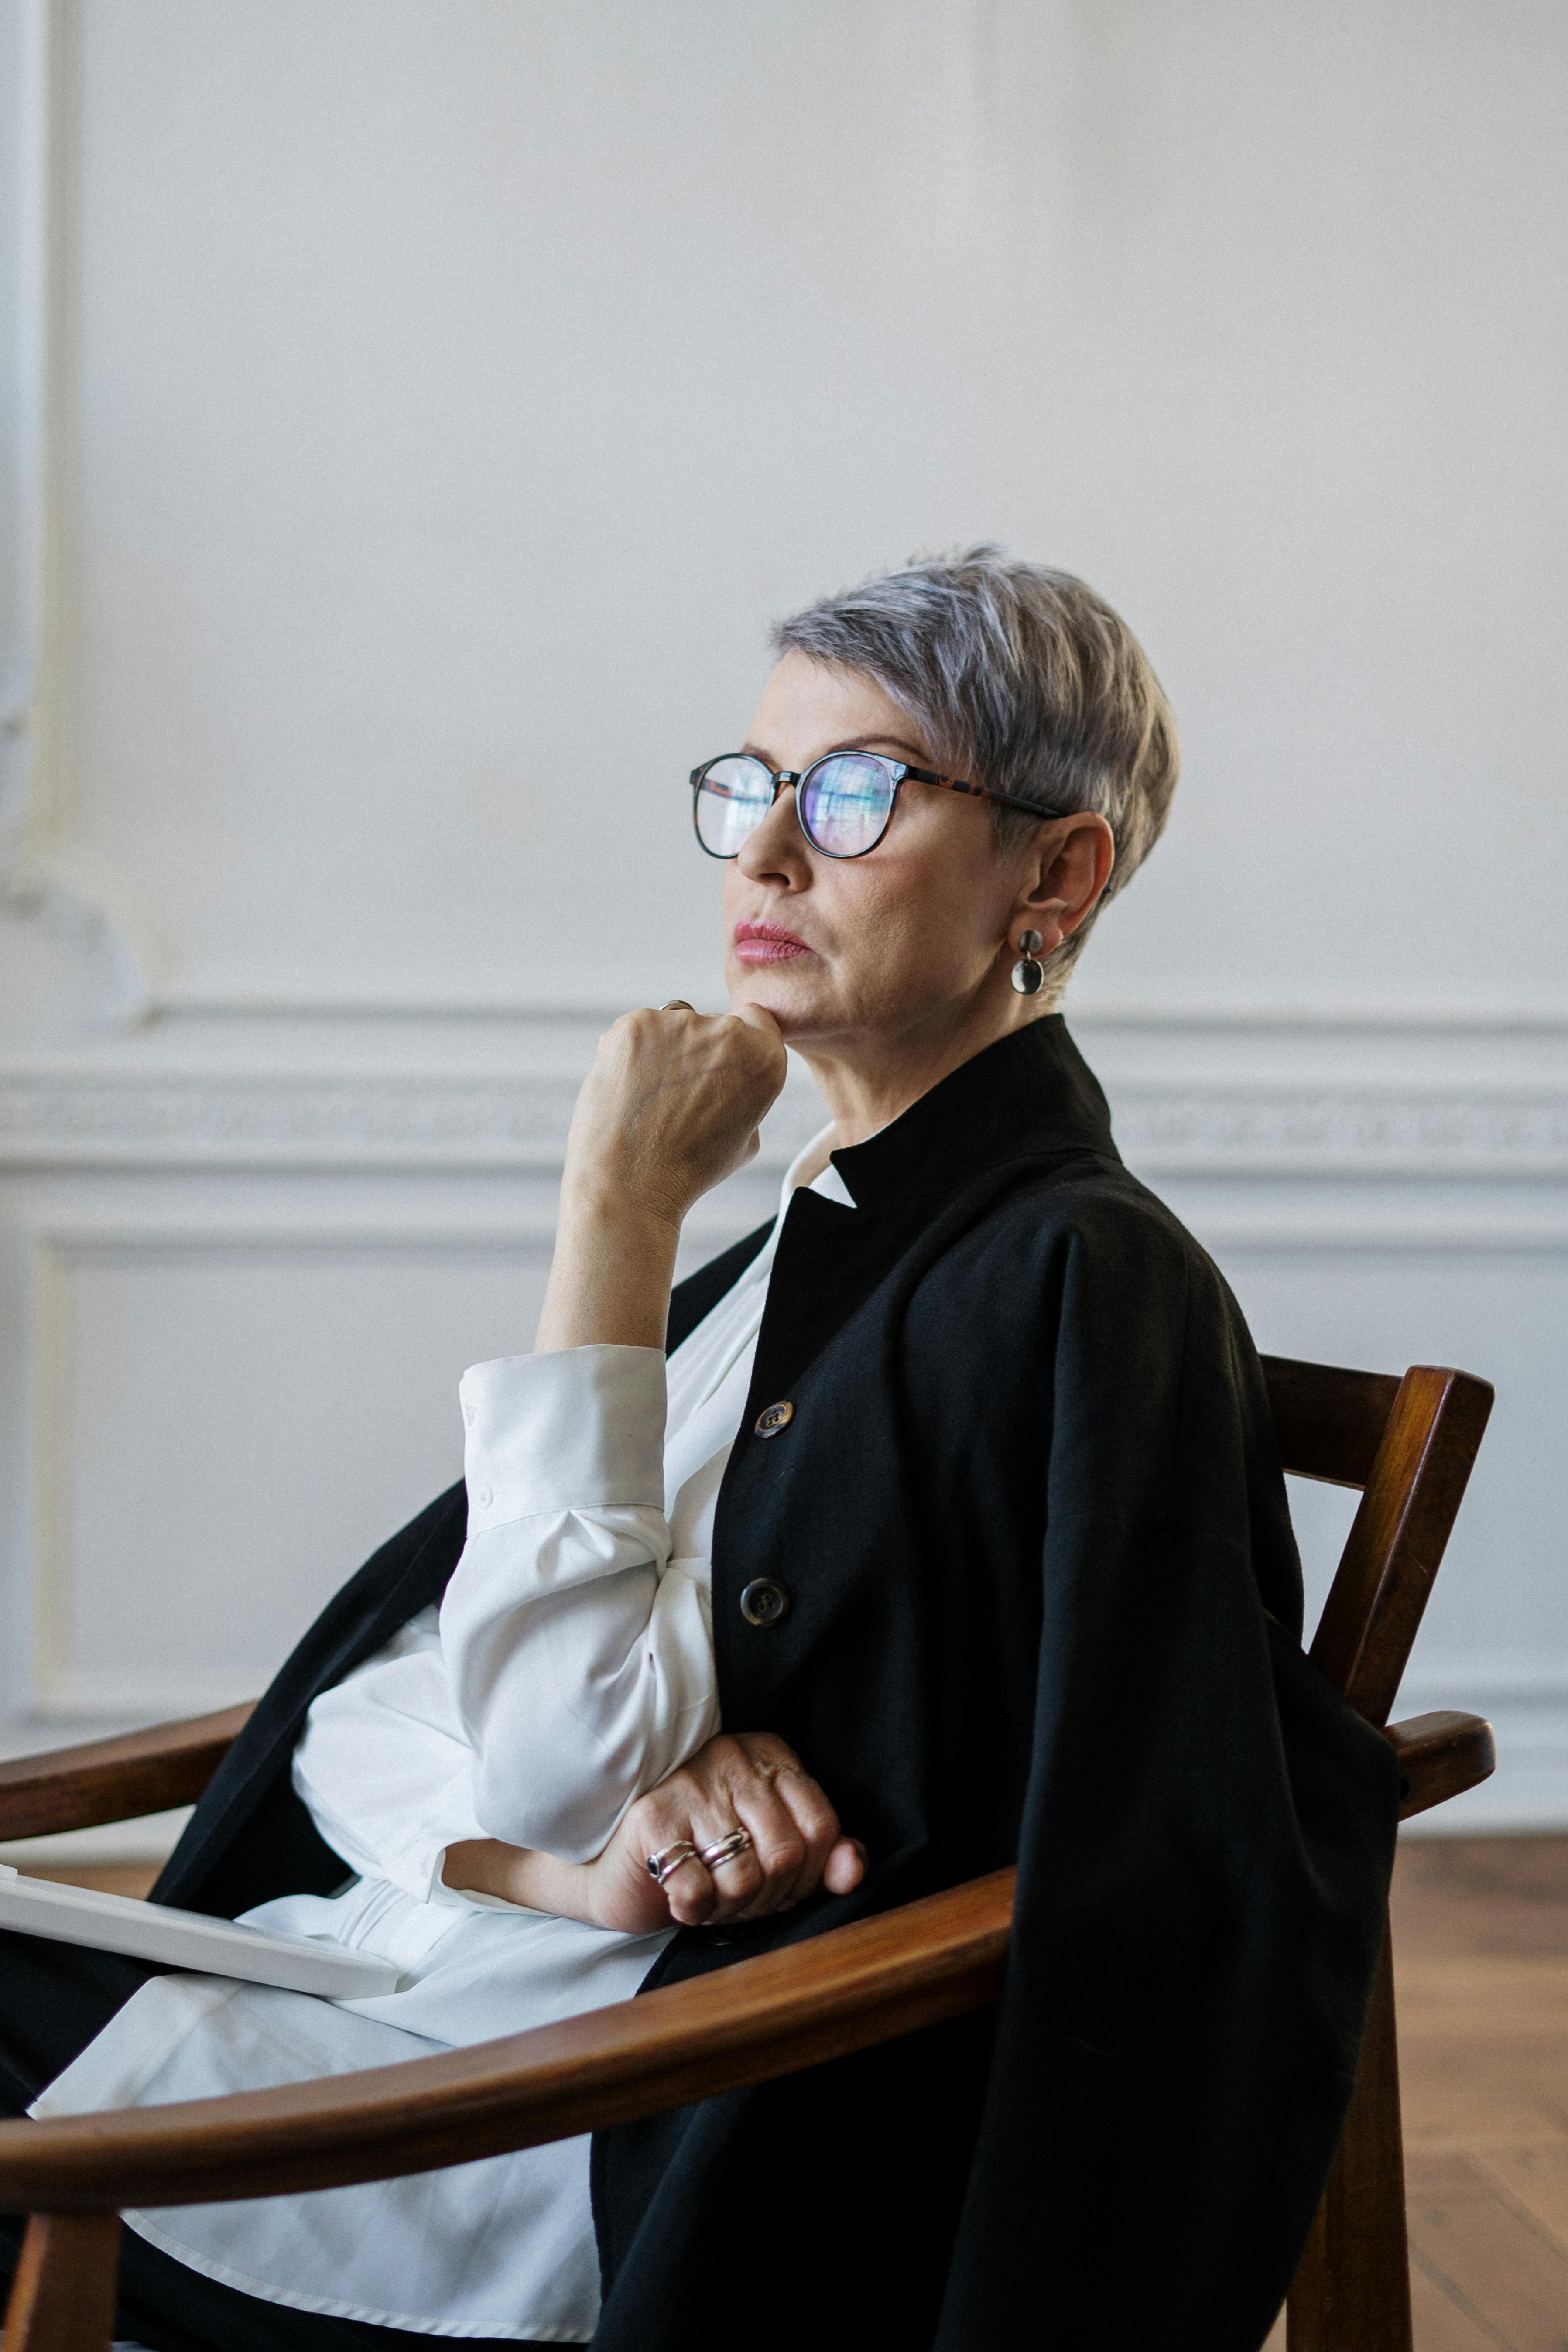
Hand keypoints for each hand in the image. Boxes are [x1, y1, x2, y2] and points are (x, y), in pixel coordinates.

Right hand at [442, 1733, 865, 1934]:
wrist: (617, 1864)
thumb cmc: (704, 1856)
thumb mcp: (771, 1853)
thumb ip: (822, 1857)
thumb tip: (856, 1868)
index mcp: (770, 1760)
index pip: (822, 1827)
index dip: (807, 1875)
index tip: (779, 1885)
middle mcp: (733, 1761)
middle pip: (787, 1855)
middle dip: (766, 1896)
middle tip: (736, 1894)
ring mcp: (690, 1786)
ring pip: (746, 1875)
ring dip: (729, 1905)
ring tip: (709, 1891)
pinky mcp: (652, 1820)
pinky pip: (697, 1888)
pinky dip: (693, 1908)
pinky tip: (680, 1894)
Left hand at [561, 1003, 787, 1230]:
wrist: (630, 1183)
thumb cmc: (687, 1169)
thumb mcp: (747, 1138)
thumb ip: (747, 1092)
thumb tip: (728, 1074)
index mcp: (763, 1057)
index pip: (757, 1022)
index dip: (737, 1047)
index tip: (721, 1069)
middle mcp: (726, 1031)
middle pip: (713, 1025)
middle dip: (699, 1053)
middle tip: (680, 1097)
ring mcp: (677, 1023)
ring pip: (673, 1027)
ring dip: (665, 1052)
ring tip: (651, 1099)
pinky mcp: (634, 1025)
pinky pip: (638, 1031)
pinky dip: (632, 1054)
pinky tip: (631, 1090)